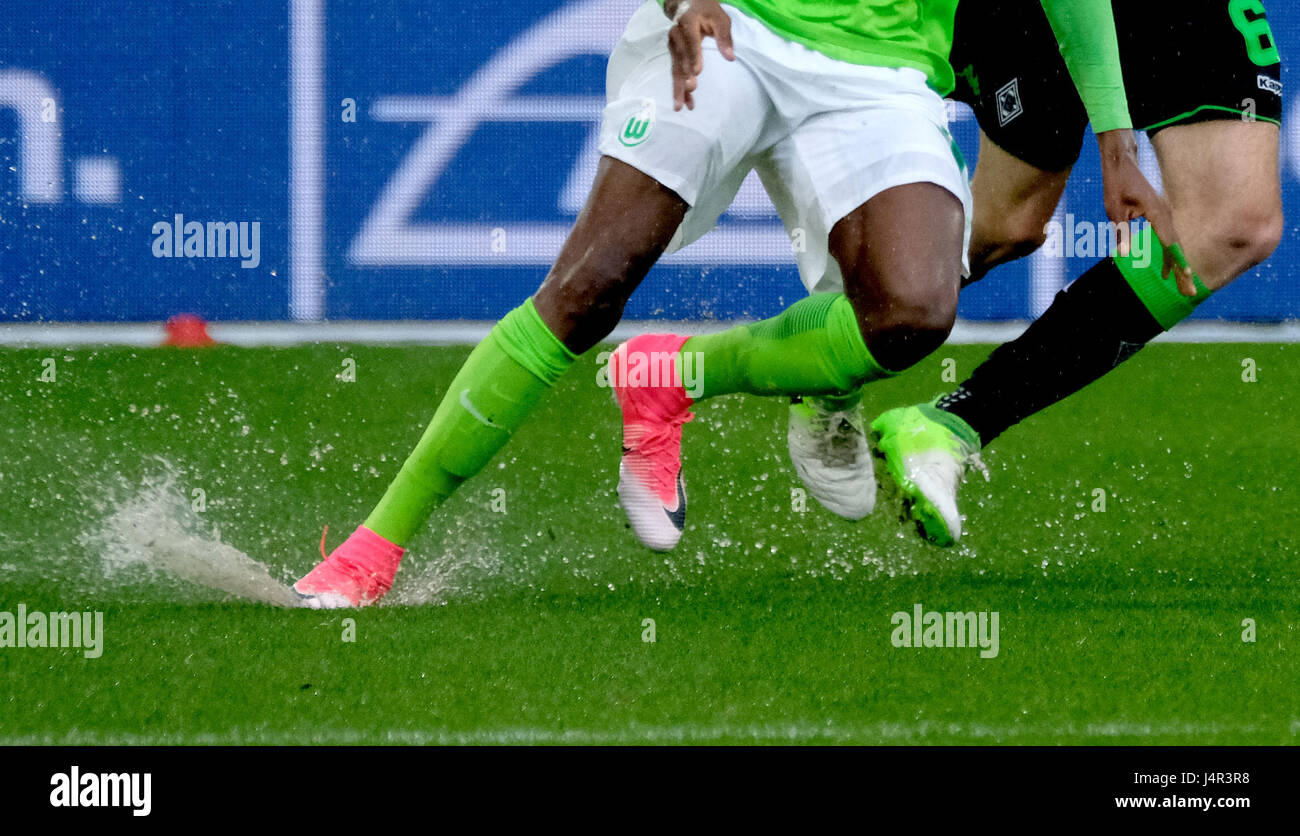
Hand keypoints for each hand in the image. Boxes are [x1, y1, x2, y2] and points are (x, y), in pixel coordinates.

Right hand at [663, 0, 735, 110]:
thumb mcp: (720, 19)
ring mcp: (673, 46)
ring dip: (679, 88)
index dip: (693, 57)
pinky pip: (675, 73)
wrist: (686, 5)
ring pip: (675, 69)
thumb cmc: (707, 12)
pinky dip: (679, 88)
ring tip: (681, 105)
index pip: (690, 42)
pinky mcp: (673, 55)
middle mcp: (676, 36)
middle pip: (680, 59)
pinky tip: (683, 102)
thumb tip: (730, 58)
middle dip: (684, 76)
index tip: (697, 72)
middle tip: (691, 90)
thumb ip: (724, 37)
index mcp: (688, 23)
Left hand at [1096, 129, 1195, 295]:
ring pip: (1173, 243)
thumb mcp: (1114, 207)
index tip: (1188, 280)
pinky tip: (1164, 267)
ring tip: (1180, 285)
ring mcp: (1163, 214)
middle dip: (1182, 270)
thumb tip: (1125, 253)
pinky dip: (1169, 252)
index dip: (1179, 264)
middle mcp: (1165, 215)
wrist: (1123, 158)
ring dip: (1176, 264)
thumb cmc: (1117, 181)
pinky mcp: (1158, 213)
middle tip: (1190, 292)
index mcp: (1157, 214)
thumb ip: (1122, 230)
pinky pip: (1167, 237)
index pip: (1171, 244)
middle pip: (1176, 247)